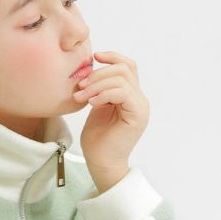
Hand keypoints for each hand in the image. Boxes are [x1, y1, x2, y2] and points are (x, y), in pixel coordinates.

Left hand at [73, 49, 149, 188]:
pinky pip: (122, 92)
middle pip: (124, 69)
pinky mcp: (137, 115)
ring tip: (81, 97)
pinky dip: (103, 94)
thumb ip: (101, 88)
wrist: (101, 163)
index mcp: (132, 96)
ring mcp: (141, 107)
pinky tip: (92, 103)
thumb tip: (93, 67)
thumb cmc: (97, 140)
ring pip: (121, 79)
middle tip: (80, 87)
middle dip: (98, 74)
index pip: (128, 66)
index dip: (112, 57)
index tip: (94, 57)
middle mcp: (140, 100)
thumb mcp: (97, 106)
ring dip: (96, 85)